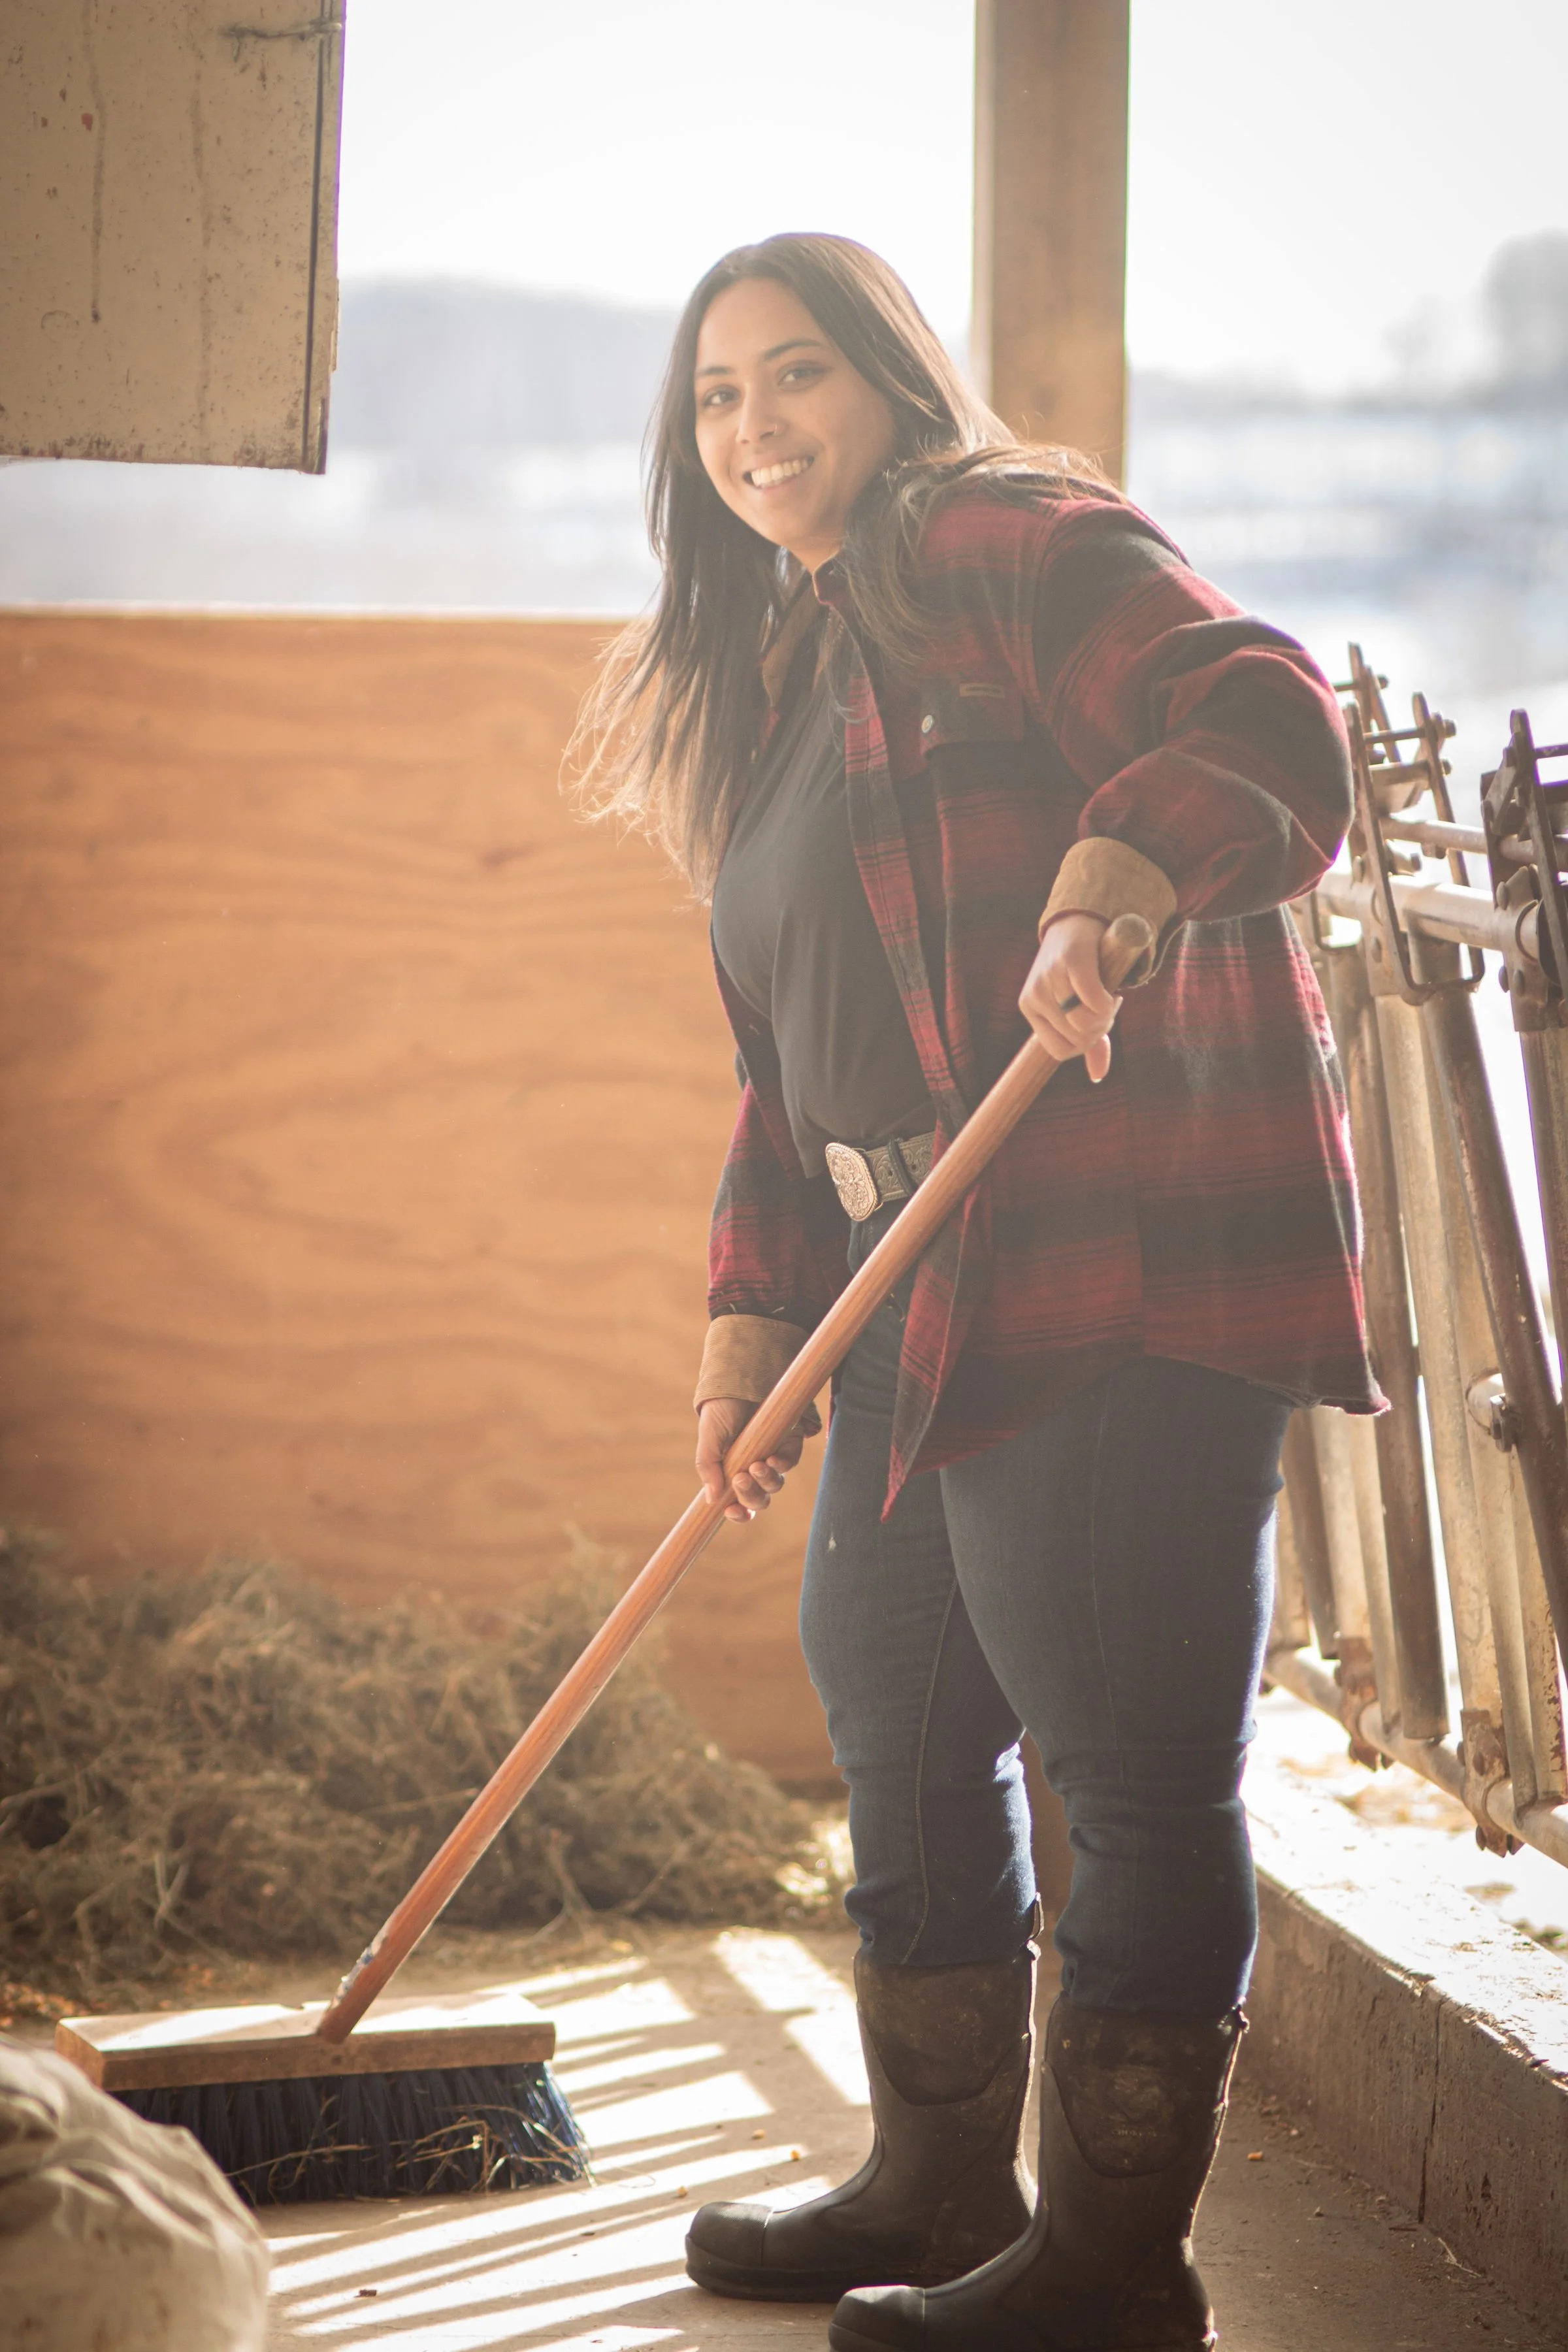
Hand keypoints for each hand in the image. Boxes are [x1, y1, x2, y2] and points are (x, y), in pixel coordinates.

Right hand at [697, 1397, 806, 1521]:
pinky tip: (771, 1459)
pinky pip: (789, 1463)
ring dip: (765, 1481)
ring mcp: (772, 1457)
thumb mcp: (709, 1438)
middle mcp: (753, 1469)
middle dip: (750, 1496)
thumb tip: (712, 1500)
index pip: (737, 1503)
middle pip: (758, 1499)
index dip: (738, 1514)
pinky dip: (781, 1466)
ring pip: (774, 1485)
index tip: (731, 1511)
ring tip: (756, 1465)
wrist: (740, 1381)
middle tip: (741, 1478)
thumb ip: (708, 1467)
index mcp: (732, 1472)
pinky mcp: (790, 1443)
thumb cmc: (721, 1411)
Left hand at [1018, 912, 1120, 1083]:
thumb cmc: (1077, 969)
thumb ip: (1088, 1040)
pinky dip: (1107, 1003)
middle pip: (1076, 1037)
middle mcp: (1034, 995)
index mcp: (1030, 1009)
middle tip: (1107, 1008)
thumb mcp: (1076, 1005)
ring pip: (1084, 1022)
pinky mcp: (1070, 960)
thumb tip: (1097, 1076)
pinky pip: (1093, 998)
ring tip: (1109, 998)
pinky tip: (1112, 995)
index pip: (1060, 1051)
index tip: (1096, 1025)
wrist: (1078, 921)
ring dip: (1106, 1016)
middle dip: (1100, 1029)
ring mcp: (1049, 977)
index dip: (1085, 1044)